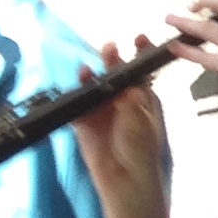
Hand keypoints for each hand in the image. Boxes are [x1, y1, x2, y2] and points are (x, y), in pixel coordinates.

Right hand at [72, 51, 168, 210]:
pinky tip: (79, 82)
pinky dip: (77, 92)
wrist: (125, 179)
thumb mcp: (140, 125)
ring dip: (91, 75)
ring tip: (89, 68)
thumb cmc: (141, 149)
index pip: (140, 71)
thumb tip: (129, 90)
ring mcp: (101, 109)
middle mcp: (120, 99)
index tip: (140, 38)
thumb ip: (132, 107)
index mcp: (141, 98)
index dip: (140, 54)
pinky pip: (77, 103)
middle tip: (110, 47)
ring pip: (94, 86)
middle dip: (112, 60)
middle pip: (114, 74)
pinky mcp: (84, 121)